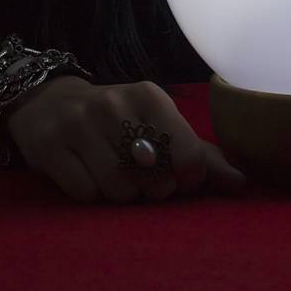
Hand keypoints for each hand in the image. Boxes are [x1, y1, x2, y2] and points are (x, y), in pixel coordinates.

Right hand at [5, 74, 248, 204]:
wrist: (48, 105)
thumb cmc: (116, 121)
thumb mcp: (158, 125)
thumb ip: (200, 155)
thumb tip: (242, 183)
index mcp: (149, 96)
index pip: (187, 155)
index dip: (186, 179)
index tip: (177, 177)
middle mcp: (113, 104)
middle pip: (153, 179)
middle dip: (150, 189)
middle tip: (139, 175)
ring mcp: (78, 124)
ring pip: (118, 190)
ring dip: (119, 194)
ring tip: (113, 175)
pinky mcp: (49, 147)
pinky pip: (85, 194)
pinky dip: (90, 194)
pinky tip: (85, 174)